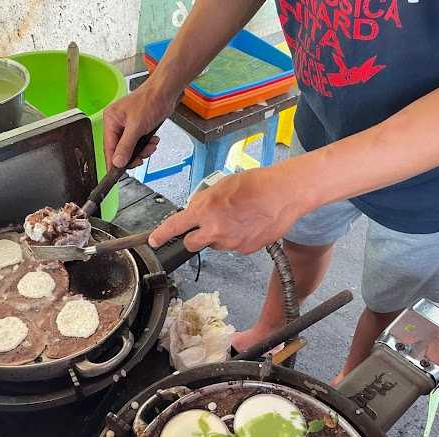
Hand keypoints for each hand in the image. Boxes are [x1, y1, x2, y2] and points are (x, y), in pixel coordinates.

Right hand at [103, 82, 175, 168]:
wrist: (166, 92)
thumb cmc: (150, 101)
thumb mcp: (136, 127)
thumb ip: (126, 147)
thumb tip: (117, 162)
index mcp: (111, 120)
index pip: (108, 147)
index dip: (114, 161)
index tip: (117, 174)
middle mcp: (117, 124)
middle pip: (120, 151)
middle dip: (133, 155)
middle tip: (142, 157)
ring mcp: (128, 127)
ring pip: (131, 150)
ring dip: (143, 151)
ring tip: (151, 145)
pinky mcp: (138, 129)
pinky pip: (139, 145)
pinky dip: (147, 146)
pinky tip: (153, 141)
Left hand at [149, 163, 308, 253]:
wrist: (284, 194)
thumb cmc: (256, 185)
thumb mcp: (222, 185)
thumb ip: (204, 200)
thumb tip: (195, 210)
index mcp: (205, 210)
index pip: (175, 226)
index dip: (161, 235)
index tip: (154, 240)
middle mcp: (215, 231)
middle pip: (192, 243)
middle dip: (194, 237)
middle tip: (205, 226)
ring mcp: (230, 243)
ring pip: (215, 244)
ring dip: (218, 235)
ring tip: (236, 218)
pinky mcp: (244, 249)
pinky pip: (233, 246)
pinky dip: (236, 238)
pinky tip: (247, 224)